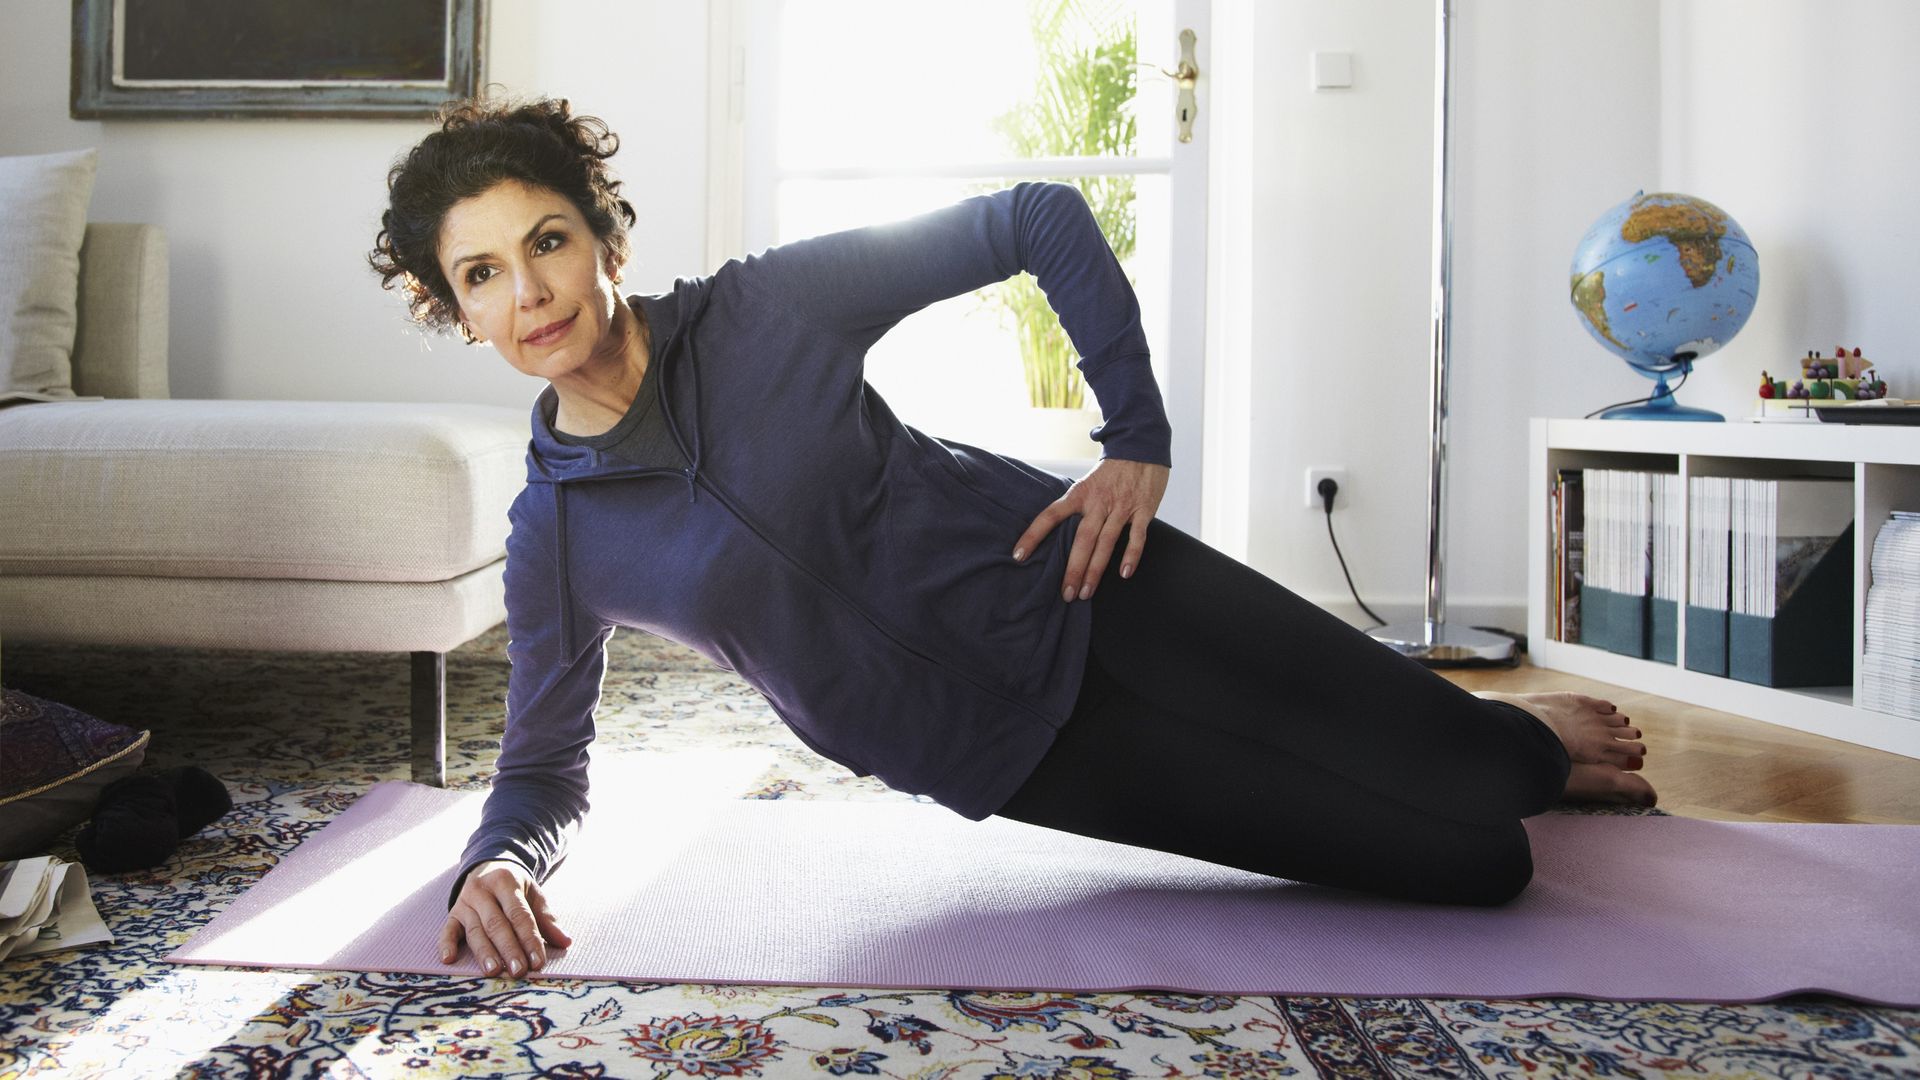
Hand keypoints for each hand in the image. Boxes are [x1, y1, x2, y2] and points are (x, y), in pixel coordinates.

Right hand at [440, 858, 571, 977]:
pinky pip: (447, 929)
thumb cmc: (514, 887)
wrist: (488, 866)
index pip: (519, 914)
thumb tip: (565, 942)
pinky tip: (449, 959)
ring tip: (493, 971)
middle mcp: (482, 891)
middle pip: (496, 924)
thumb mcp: (533, 894)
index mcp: (506, 882)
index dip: (529, 939)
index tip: (538, 962)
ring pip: (474, 930)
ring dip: (484, 952)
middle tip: (519, 971)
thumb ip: (546, 918)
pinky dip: (446, 944)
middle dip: (509, 949)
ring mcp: (465, 902)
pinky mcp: (452, 913)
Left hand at [1011, 458, 1168, 601]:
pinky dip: (1131, 555)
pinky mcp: (1144, 509)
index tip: (1018, 556)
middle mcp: (1098, 501)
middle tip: (1065, 594)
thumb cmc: (1110, 470)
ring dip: (1095, 570)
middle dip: (1072, 569)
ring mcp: (1121, 506)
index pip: (1050, 516)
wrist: (1142, 444)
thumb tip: (1056, 531)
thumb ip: (1076, 506)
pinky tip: (1124, 574)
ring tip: (1085, 593)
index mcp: (1079, 493)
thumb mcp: (1087, 483)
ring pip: (1106, 542)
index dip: (1033, 535)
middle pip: (1082, 539)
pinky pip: (1137, 536)